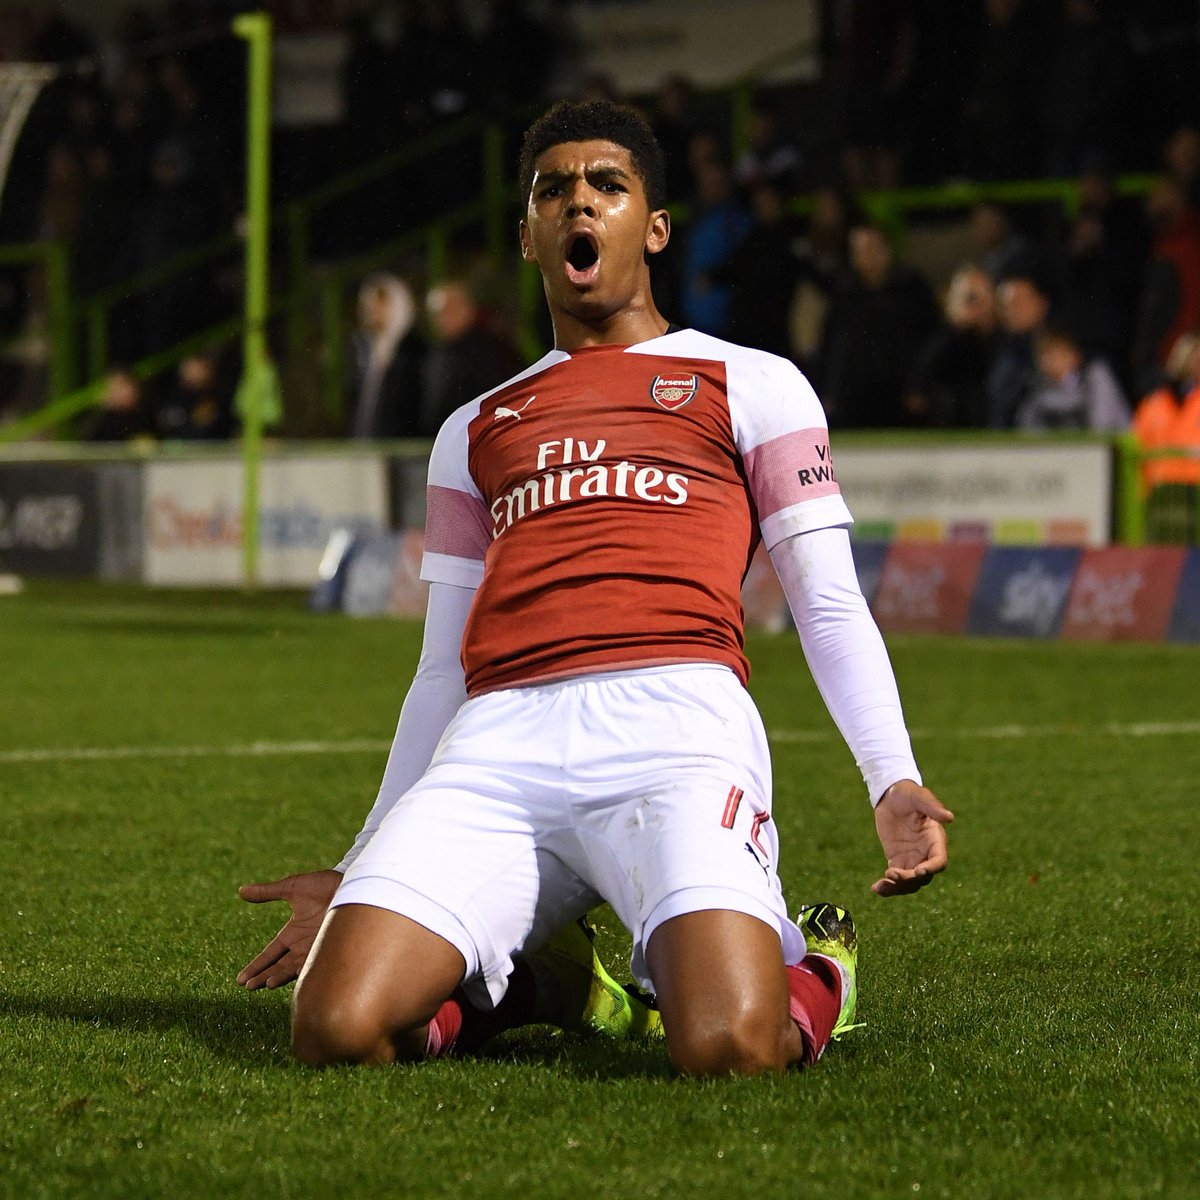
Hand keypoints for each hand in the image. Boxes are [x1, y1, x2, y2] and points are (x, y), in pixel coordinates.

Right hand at [236, 869, 342, 989]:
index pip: (271, 954)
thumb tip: (241, 890)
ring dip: (278, 977)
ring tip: (265, 984)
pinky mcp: (330, 950)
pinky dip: (301, 973)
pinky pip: (314, 966)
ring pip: (293, 970)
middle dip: (263, 976)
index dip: (256, 966)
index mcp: (293, 932)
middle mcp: (303, 944)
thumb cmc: (323, 884)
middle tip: (248, 986)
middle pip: (278, 966)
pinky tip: (291, 979)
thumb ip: (267, 892)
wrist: (352, 883)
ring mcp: (317, 948)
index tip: (240, 980)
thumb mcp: (292, 887)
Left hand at [872, 780, 953, 895]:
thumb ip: (932, 807)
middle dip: (909, 879)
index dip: (931, 868)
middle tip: (892, 873)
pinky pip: (895, 878)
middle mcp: (926, 853)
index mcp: (935, 840)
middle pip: (923, 877)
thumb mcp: (919, 797)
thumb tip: (949, 817)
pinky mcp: (898, 859)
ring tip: (881, 886)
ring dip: (897, 888)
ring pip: (910, 882)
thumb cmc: (908, 793)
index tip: (919, 872)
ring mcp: (912, 858)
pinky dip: (888, 885)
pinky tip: (876, 888)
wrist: (891, 795)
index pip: (939, 860)